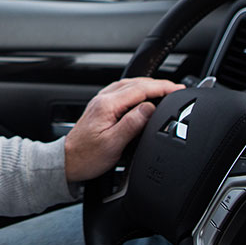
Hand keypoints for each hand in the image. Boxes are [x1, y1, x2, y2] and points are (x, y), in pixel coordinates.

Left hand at [64, 77, 183, 181]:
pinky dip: (138, 90)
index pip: (140, 89)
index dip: (162, 87)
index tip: (178, 89)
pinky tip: (144, 96)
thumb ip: (132, 124)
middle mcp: (103, 99)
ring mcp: (101, 101)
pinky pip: (123, 91)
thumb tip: (150, 108)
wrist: (67, 161)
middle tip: (177, 89)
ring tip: (165, 91)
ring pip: (129, 85)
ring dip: (149, 86)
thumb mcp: (113, 144)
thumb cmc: (87, 156)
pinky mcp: (101, 107)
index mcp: (107, 105)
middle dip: (158, 84)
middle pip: (135, 83)